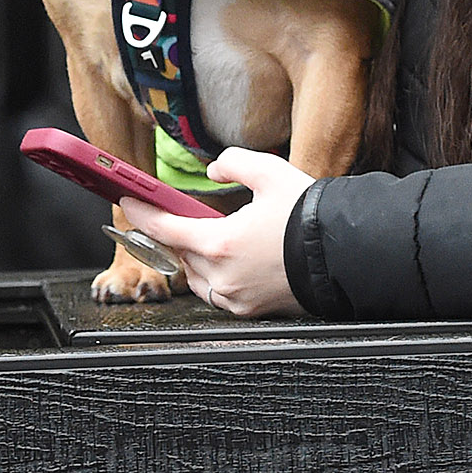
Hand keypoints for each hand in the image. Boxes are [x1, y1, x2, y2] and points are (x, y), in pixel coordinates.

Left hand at [120, 148, 314, 317]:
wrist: (342, 253)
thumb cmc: (308, 215)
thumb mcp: (270, 172)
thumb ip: (234, 162)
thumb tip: (215, 168)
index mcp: (220, 242)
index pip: (166, 229)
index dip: (143, 214)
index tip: (129, 203)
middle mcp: (222, 276)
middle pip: (181, 254)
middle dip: (176, 234)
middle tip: (178, 215)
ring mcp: (235, 297)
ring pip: (197, 278)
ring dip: (195, 257)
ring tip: (210, 236)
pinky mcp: (250, 310)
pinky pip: (217, 295)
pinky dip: (214, 276)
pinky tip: (229, 260)